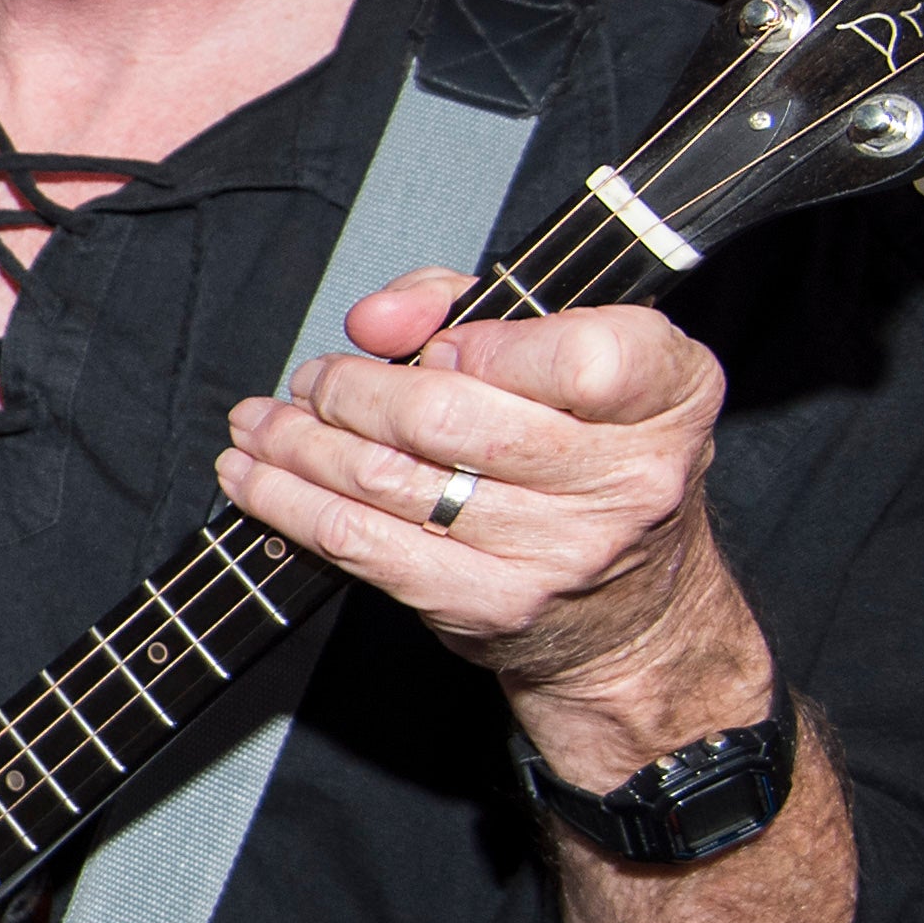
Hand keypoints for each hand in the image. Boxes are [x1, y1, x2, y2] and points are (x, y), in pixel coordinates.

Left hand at [219, 272, 774, 773]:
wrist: (631, 614)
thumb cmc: (590, 462)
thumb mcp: (571, 360)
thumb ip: (472, 307)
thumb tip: (378, 320)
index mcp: (668, 398)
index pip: (583, 356)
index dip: (485, 345)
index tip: (433, 350)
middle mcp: (628, 478)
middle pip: (448, 415)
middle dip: (351, 389)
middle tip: (314, 381)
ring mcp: (559, 549)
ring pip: (388, 477)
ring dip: (300, 443)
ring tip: (263, 423)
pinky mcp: (490, 603)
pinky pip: (363, 543)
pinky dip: (290, 503)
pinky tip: (256, 478)